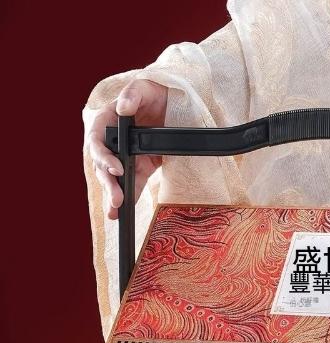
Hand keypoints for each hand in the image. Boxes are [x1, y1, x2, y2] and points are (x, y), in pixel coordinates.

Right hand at [86, 79, 167, 219]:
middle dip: (109, 184)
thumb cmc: (155, 94)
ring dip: (114, 195)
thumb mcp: (145, 88)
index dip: (103, 157)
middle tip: (117, 199)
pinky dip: (128, 197)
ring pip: (114, 179)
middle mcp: (112, 141)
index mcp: (107, 120)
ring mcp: (124, 156)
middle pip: (103, 165)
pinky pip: (131, 184)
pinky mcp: (138, 167)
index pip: (97, 140)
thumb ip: (133, 95)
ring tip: (116, 211)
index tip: (117, 168)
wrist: (174, 107)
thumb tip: (123, 107)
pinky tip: (124, 211)